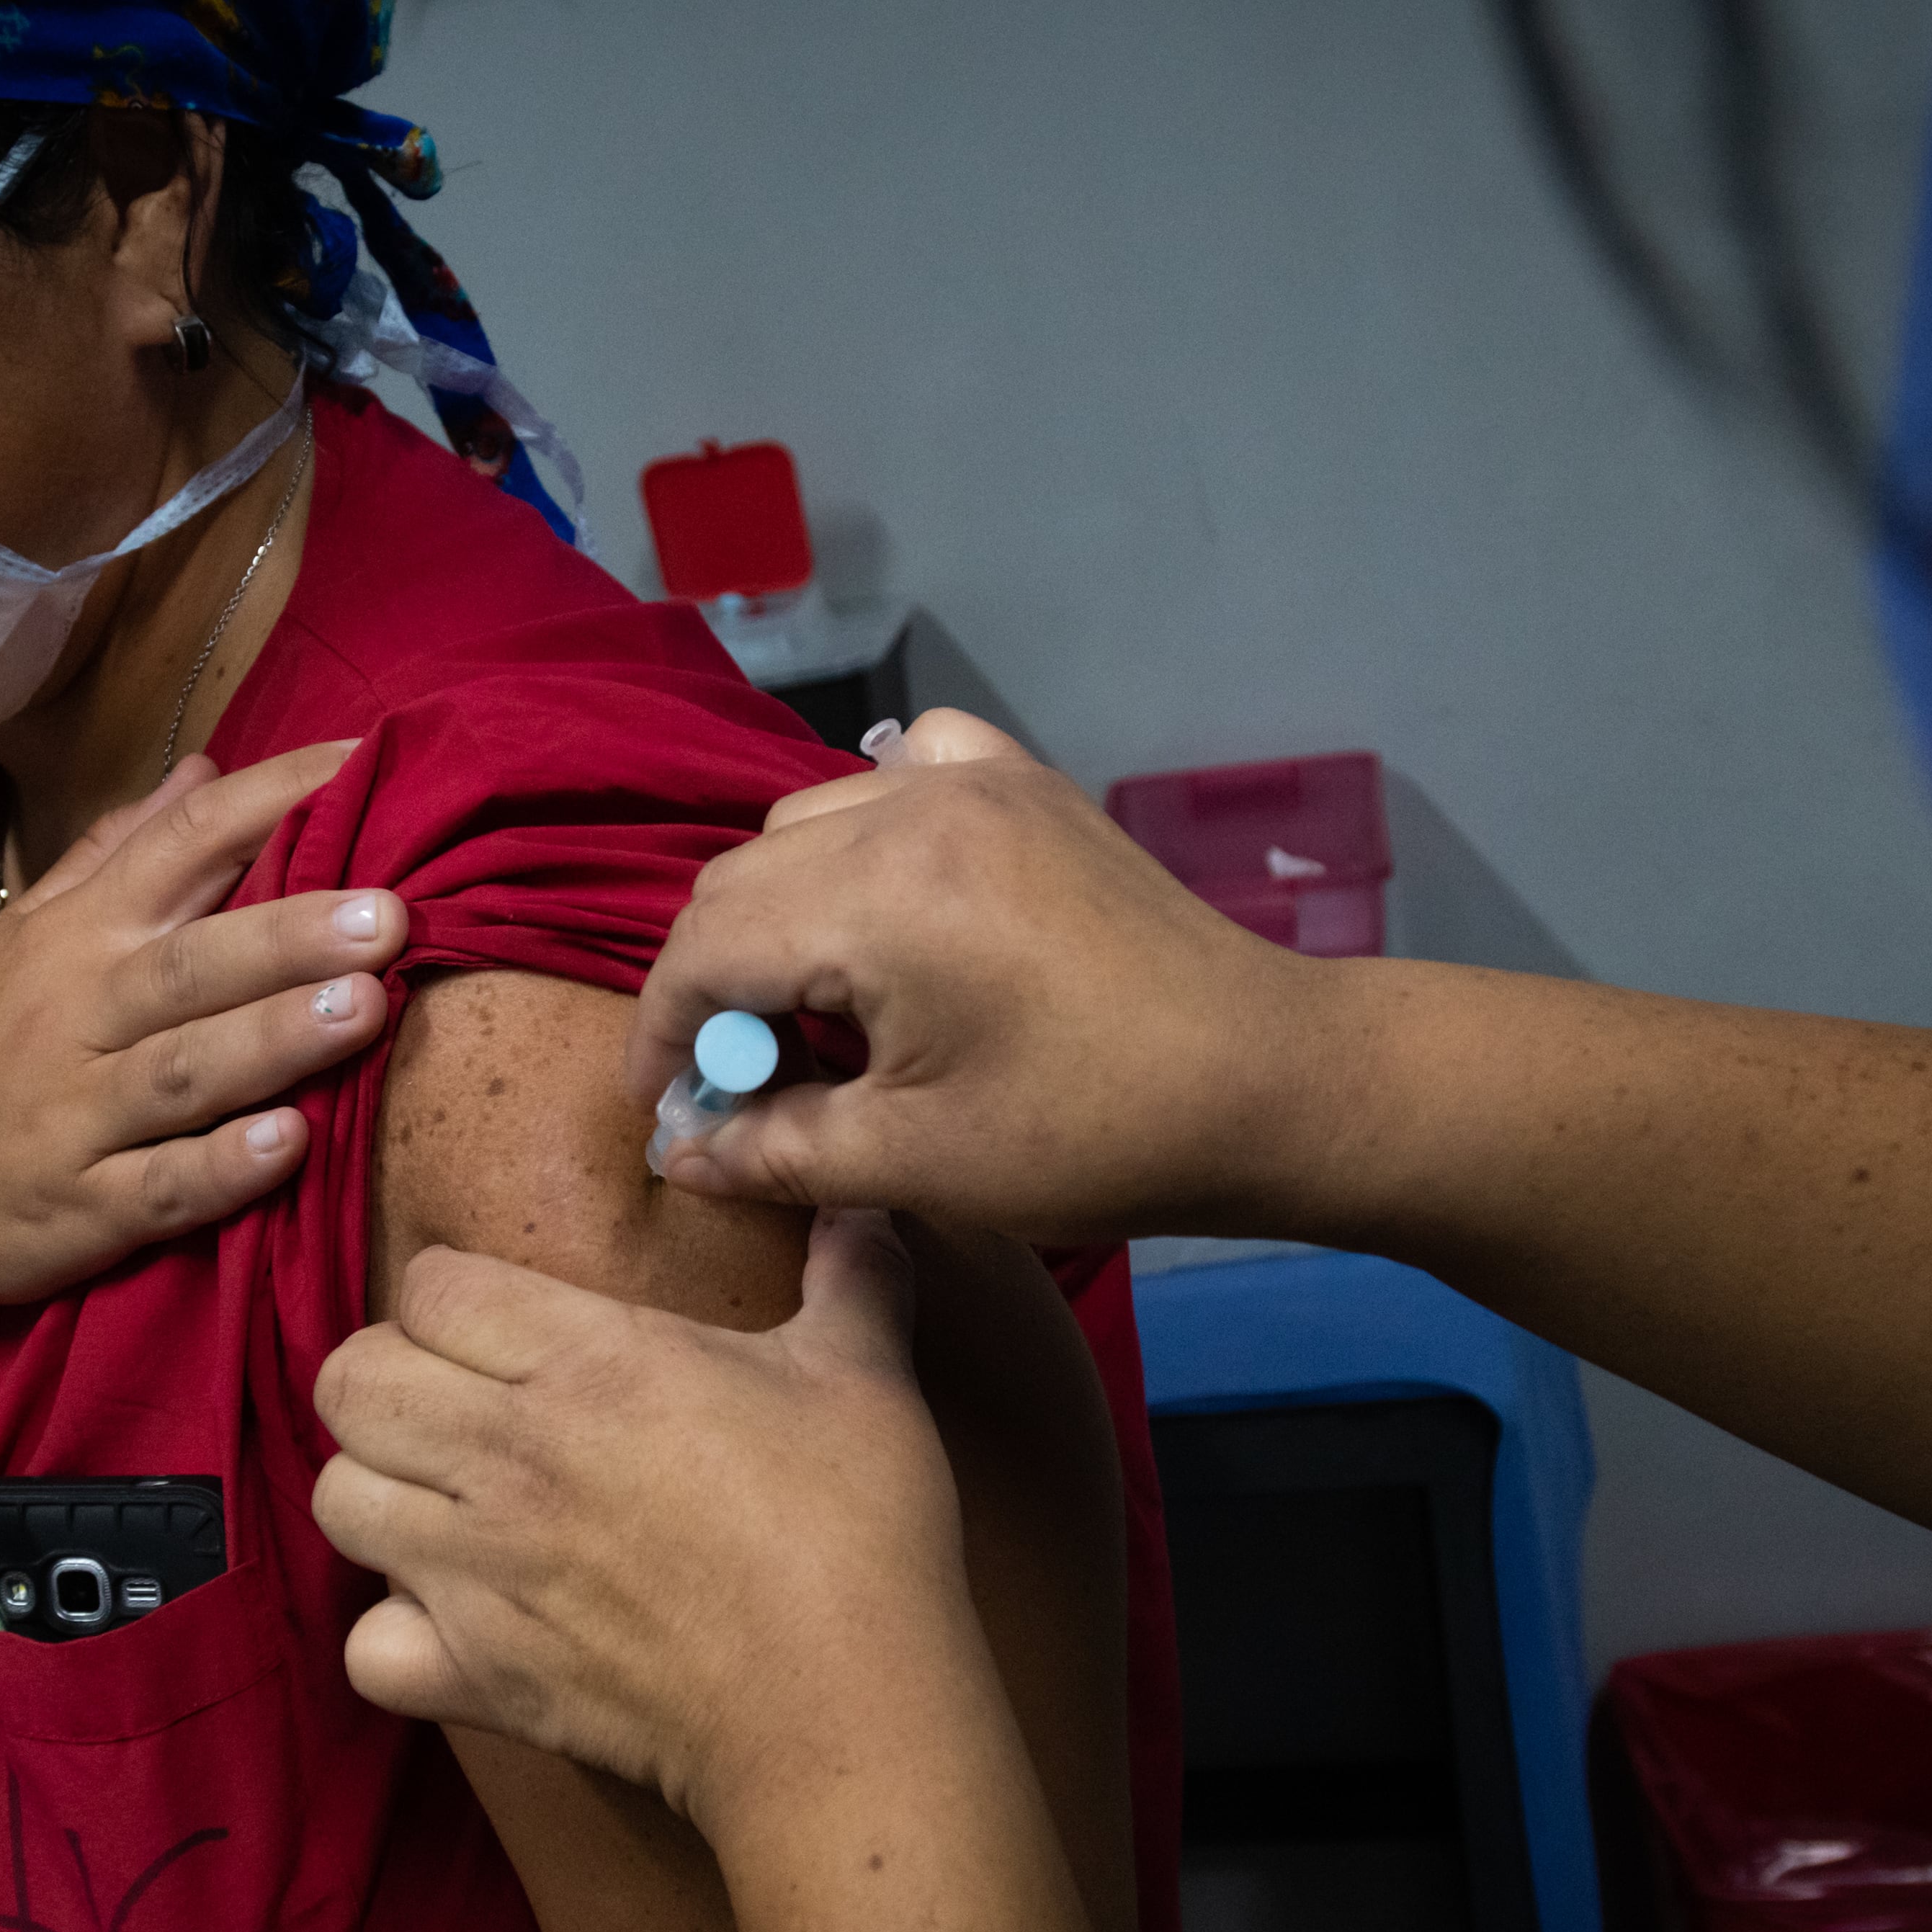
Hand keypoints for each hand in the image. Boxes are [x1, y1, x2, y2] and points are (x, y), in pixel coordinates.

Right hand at [0, 741, 402, 1353]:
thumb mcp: (19, 940)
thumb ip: (113, 856)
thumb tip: (203, 770)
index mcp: (72, 938)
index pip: (177, 845)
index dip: (267, 800)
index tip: (359, 763)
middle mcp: (74, 1016)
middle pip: (193, 963)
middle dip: (291, 934)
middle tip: (391, 913)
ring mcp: (75, 1118)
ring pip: (186, 1070)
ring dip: (274, 1039)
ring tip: (366, 1007)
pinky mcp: (78, 1211)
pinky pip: (157, 1188)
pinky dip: (220, 1169)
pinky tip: (288, 1145)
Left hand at [311, 1209, 979, 1835]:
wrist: (842, 1709)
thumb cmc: (857, 1533)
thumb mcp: (865, 1375)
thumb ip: (851, 1274)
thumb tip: (863, 1206)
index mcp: (588, 1363)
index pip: (428, 1285)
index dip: (459, 1296)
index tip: (509, 1326)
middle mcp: (507, 1458)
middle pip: (350, 1381)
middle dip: (392, 1378)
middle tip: (460, 1405)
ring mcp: (479, 1573)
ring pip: (338, 1500)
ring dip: (383, 1494)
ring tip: (450, 1504)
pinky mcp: (478, 1677)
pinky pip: (365, 1647)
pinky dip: (395, 1636)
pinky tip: (458, 1619)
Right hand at [628, 709, 1366, 1244]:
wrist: (1267, 1082)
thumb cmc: (1094, 1135)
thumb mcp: (915, 1164)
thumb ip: (776, 1149)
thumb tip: (679, 1151)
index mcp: (878, 897)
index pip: (705, 947)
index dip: (664, 1035)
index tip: (668, 1111)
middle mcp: (913, 808)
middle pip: (743, 880)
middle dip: (718, 983)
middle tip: (746, 1082)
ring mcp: (976, 782)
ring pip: (806, 823)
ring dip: (784, 914)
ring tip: (822, 1012)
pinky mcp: (1027, 785)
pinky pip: (901, 767)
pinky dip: (865, 824)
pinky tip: (887, 897)